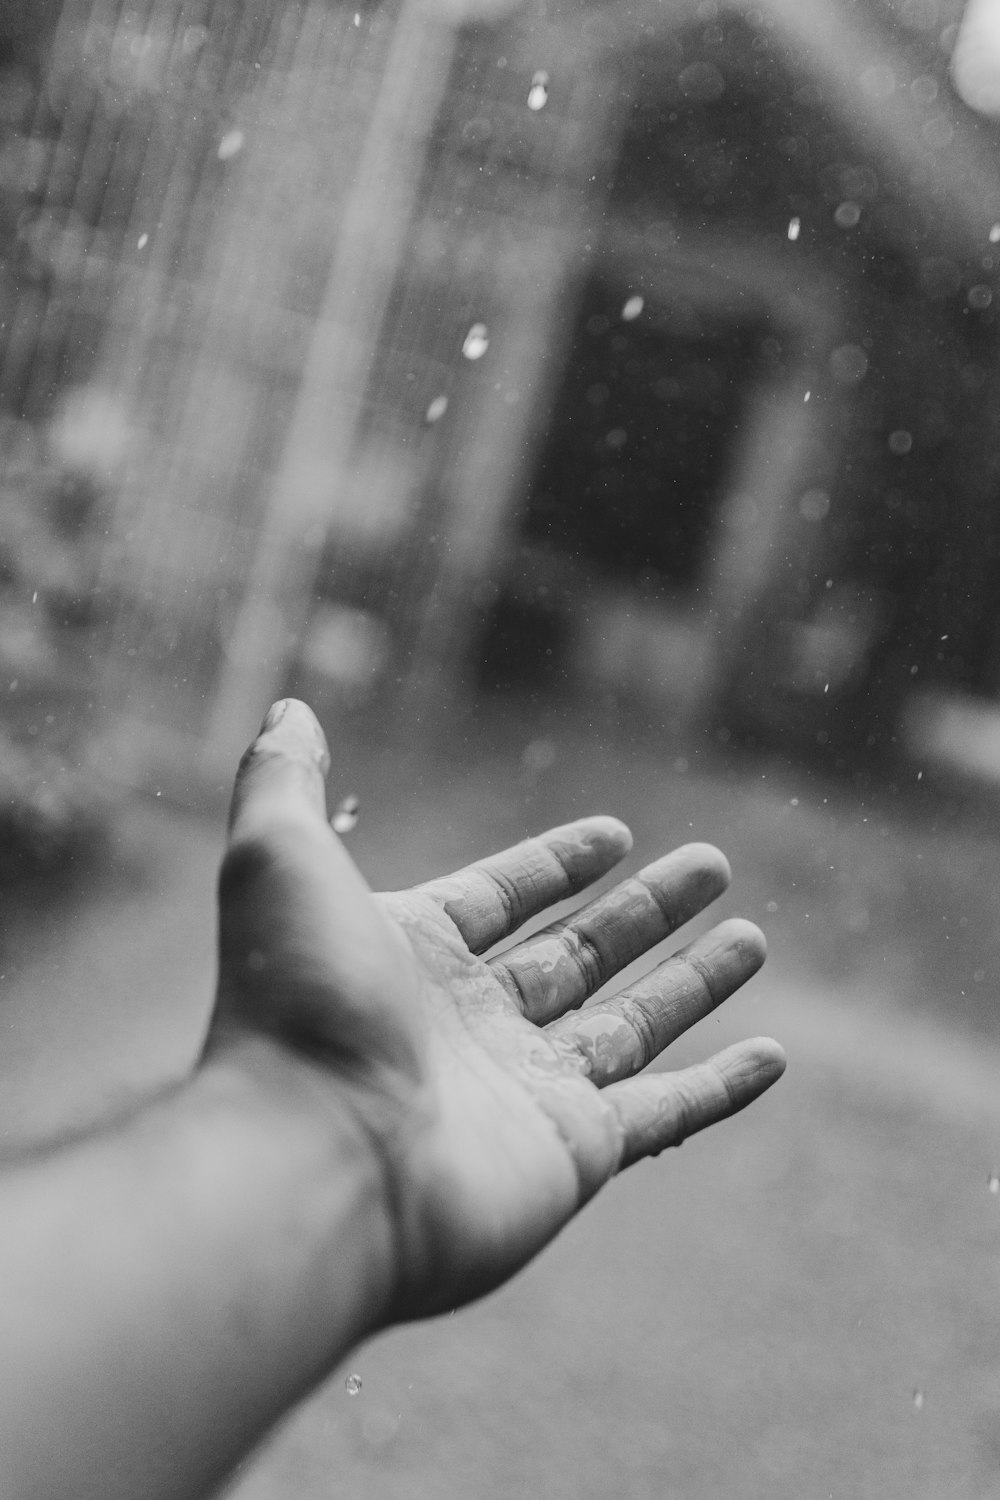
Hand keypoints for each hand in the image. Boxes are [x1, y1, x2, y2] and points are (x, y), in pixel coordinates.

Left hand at [211, 699, 784, 1323]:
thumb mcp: (278, 857)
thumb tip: (289, 707)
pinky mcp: (576, 1152)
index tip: (616, 833)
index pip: (501, 898)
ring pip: (631, 1025)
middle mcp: (473, 1024)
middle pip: (580, 954)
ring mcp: (527, 1091)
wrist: (313, 1161)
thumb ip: (284, 777)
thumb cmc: (296, 1005)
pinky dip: (722, 1088)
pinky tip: (772, 1054)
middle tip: (714, 863)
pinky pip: (668, 1113)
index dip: (557, 864)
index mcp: (413, 955)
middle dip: (647, 910)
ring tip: (754, 937)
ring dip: (695, 982)